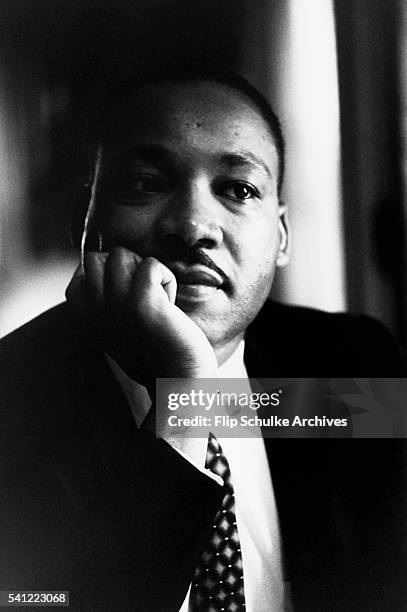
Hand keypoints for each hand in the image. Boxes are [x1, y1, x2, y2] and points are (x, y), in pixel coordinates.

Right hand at [66, 247, 216, 397]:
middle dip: (127, 268)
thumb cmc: (154, 350)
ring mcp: (116, 307)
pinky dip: (166, 278)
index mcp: (87, 315)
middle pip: (100, 257)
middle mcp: (96, 312)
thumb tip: (109, 258)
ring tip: (157, 300)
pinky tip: (170, 305)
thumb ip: (106, 294)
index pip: (86, 265)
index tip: (130, 301)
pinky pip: (151, 265)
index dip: (114, 272)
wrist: (179, 381)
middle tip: (145, 297)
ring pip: (121, 255)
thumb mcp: (117, 321)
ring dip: (146, 272)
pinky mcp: (141, 305)